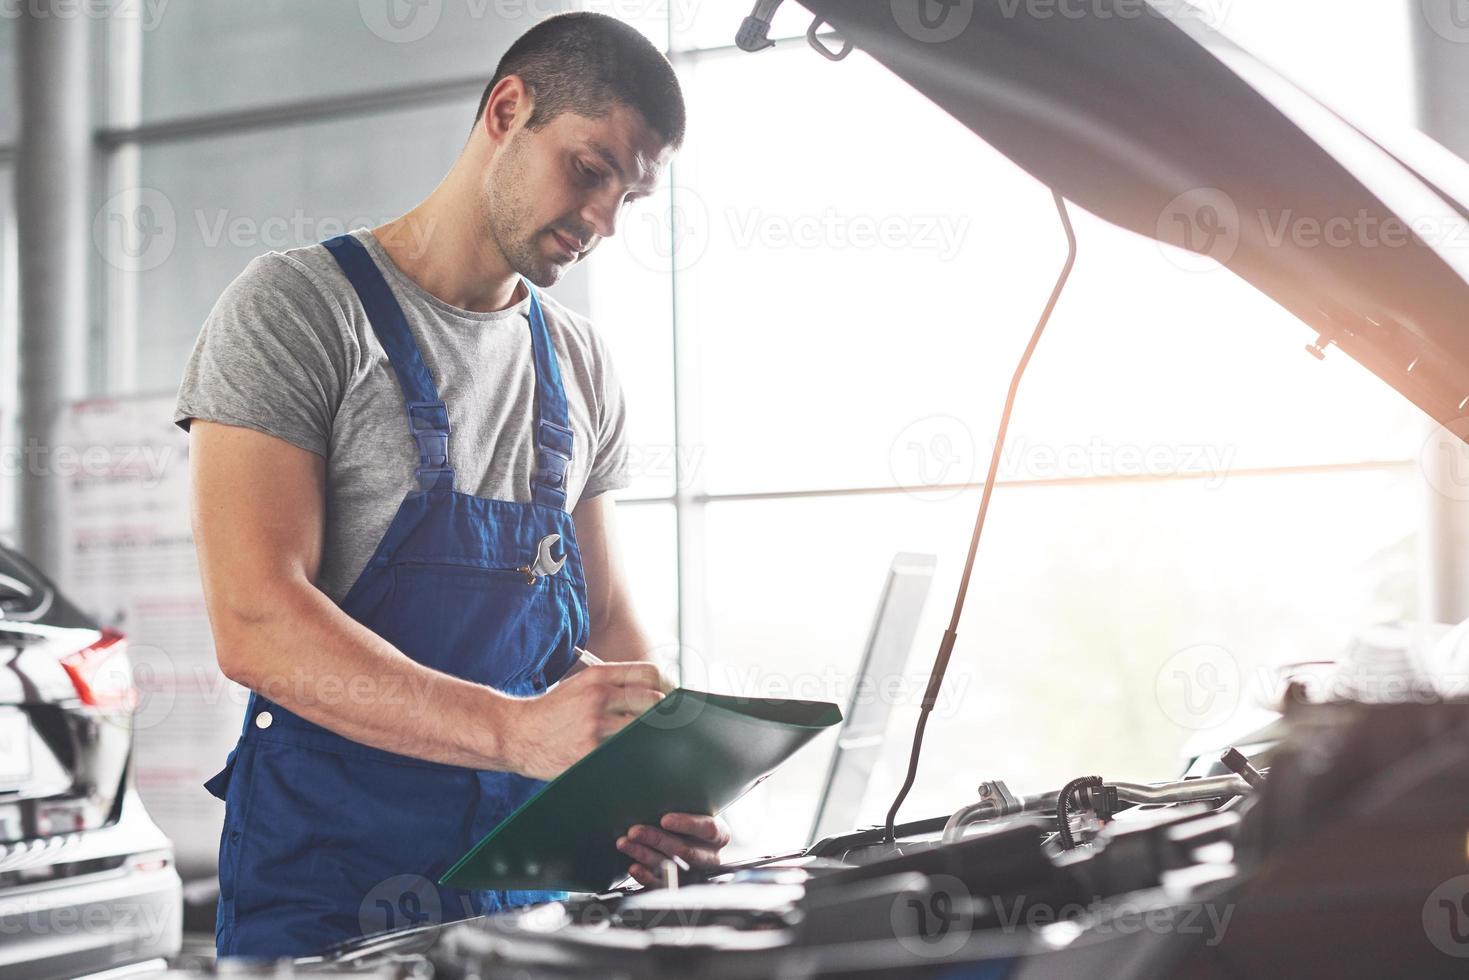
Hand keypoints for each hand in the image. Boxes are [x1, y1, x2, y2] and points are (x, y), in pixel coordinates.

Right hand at [501, 661, 666, 779]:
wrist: (516, 733)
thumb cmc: (553, 711)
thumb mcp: (581, 686)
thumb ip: (614, 686)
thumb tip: (657, 696)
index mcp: (598, 676)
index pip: (650, 673)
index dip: (668, 687)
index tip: (673, 700)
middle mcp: (599, 696)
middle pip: (654, 701)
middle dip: (666, 715)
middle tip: (671, 727)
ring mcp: (595, 724)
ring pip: (642, 730)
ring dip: (652, 739)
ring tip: (656, 746)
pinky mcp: (589, 751)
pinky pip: (625, 753)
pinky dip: (635, 756)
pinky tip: (636, 760)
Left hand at [616, 813, 732, 887]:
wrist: (692, 836)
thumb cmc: (691, 818)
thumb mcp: (694, 809)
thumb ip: (684, 805)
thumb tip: (659, 796)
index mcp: (719, 835)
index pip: (708, 829)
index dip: (687, 824)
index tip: (665, 819)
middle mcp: (709, 856)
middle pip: (685, 850)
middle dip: (657, 839)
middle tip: (635, 831)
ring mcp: (694, 873)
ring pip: (670, 866)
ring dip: (644, 854)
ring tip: (625, 843)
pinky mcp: (678, 885)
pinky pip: (662, 884)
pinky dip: (645, 876)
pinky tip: (634, 867)